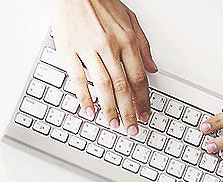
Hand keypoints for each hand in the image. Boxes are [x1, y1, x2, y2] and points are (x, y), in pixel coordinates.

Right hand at [53, 0, 152, 126]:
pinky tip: (90, 110)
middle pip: (123, 86)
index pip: (139, 78)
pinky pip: (78, 78)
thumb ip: (143, 45)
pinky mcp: (69, 49)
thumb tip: (153, 68)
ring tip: (114, 123)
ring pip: (103, 85)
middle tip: (132, 128)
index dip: (143, 100)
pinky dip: (85, 97)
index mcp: (126, 40)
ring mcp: (88, 48)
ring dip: (110, 108)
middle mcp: (109, 45)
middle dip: (130, 111)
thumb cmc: (101, 2)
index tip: (145, 114)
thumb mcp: (130, 20)